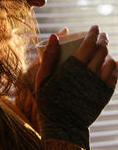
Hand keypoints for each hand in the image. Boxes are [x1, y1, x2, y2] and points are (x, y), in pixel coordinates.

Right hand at [35, 25, 116, 147]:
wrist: (62, 126)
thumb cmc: (49, 100)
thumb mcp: (43, 77)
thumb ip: (49, 55)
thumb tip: (54, 35)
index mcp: (73, 68)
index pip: (88, 44)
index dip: (92, 33)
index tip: (94, 27)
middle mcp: (88, 74)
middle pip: (101, 51)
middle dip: (103, 39)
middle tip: (102, 35)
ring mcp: (98, 85)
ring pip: (110, 62)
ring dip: (109, 52)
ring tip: (105, 48)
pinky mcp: (104, 95)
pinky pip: (114, 77)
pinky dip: (114, 67)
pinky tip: (112, 63)